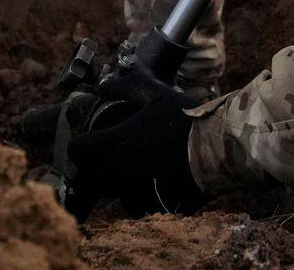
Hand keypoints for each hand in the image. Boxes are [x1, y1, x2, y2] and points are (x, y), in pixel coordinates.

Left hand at [64, 68, 202, 215]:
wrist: (216, 150)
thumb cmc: (182, 119)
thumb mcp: (154, 93)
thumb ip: (124, 88)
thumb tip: (103, 86)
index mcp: (112, 146)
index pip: (77, 150)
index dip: (81, 143)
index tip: (91, 138)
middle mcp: (118, 174)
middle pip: (91, 176)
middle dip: (97, 165)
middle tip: (113, 151)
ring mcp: (136, 194)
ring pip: (115, 194)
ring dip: (118, 183)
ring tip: (134, 168)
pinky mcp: (155, 208)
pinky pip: (139, 205)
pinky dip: (141, 195)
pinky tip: (154, 181)